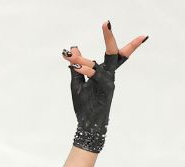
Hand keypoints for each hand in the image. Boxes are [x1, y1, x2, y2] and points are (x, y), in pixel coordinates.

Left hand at [61, 21, 146, 152]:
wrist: (88, 125)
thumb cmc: (85, 105)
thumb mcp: (76, 83)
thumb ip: (76, 66)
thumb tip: (73, 48)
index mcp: (105, 73)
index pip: (112, 54)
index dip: (112, 39)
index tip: (109, 23)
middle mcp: (109, 75)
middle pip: (115, 54)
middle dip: (110, 38)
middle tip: (106, 23)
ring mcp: (108, 83)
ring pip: (100, 64)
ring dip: (84, 60)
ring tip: (69, 57)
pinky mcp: (104, 91)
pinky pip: (94, 77)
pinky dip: (84, 70)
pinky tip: (74, 66)